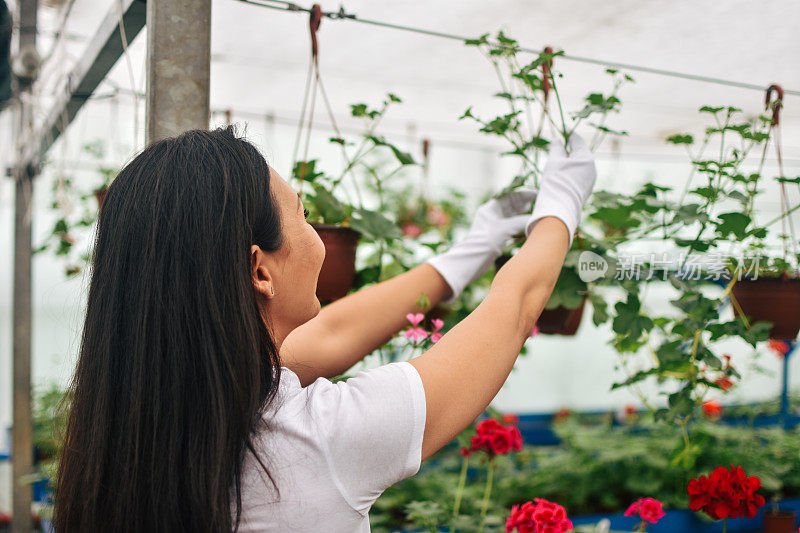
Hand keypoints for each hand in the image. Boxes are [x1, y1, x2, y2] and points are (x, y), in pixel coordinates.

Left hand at [426, 188, 536, 302]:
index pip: (511, 196)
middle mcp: (493, 215)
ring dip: (525, 215)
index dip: (525, 194)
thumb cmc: (484, 243)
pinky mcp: (497, 236)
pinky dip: (521, 226)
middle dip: (527, 204)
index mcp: (491, 208)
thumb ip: (521, 222)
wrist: (471, 261)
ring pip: (513, 216)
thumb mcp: (504, 229)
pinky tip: (530, 227)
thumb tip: (537, 219)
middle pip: (513, 205)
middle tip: (542, 204)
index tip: (538, 195)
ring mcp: (495, 225)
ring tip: (539, 214)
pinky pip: (512, 227)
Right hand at [525, 133, 596, 245]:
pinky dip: (571, 173)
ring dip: (569, 163)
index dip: (568, 134)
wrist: (559, 208)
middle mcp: (592, 167)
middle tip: (557, 147)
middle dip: (568, 150)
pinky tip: (561, 177)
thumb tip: (558, 140)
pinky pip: (579, 176)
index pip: (577, 140)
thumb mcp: (554, 161)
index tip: (562, 130)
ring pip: (579, 165)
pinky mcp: (586, 190)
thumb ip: (556, 148)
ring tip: (557, 164)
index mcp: (586, 157)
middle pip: (579, 153)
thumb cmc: (556, 181)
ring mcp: (591, 180)